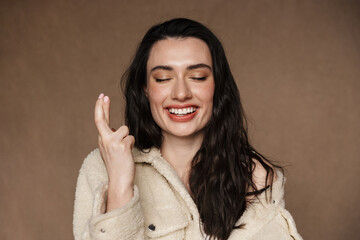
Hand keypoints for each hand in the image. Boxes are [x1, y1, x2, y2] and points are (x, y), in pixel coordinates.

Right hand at [95, 93, 134, 210]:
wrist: (119, 180)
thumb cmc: (118, 166)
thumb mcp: (111, 150)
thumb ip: (111, 138)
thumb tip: (116, 128)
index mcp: (102, 140)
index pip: (99, 121)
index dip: (100, 109)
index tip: (101, 98)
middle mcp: (104, 140)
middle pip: (101, 119)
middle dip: (102, 106)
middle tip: (103, 96)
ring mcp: (112, 143)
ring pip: (125, 129)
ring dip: (128, 138)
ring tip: (125, 151)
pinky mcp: (121, 146)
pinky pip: (131, 138)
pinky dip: (132, 144)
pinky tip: (128, 154)